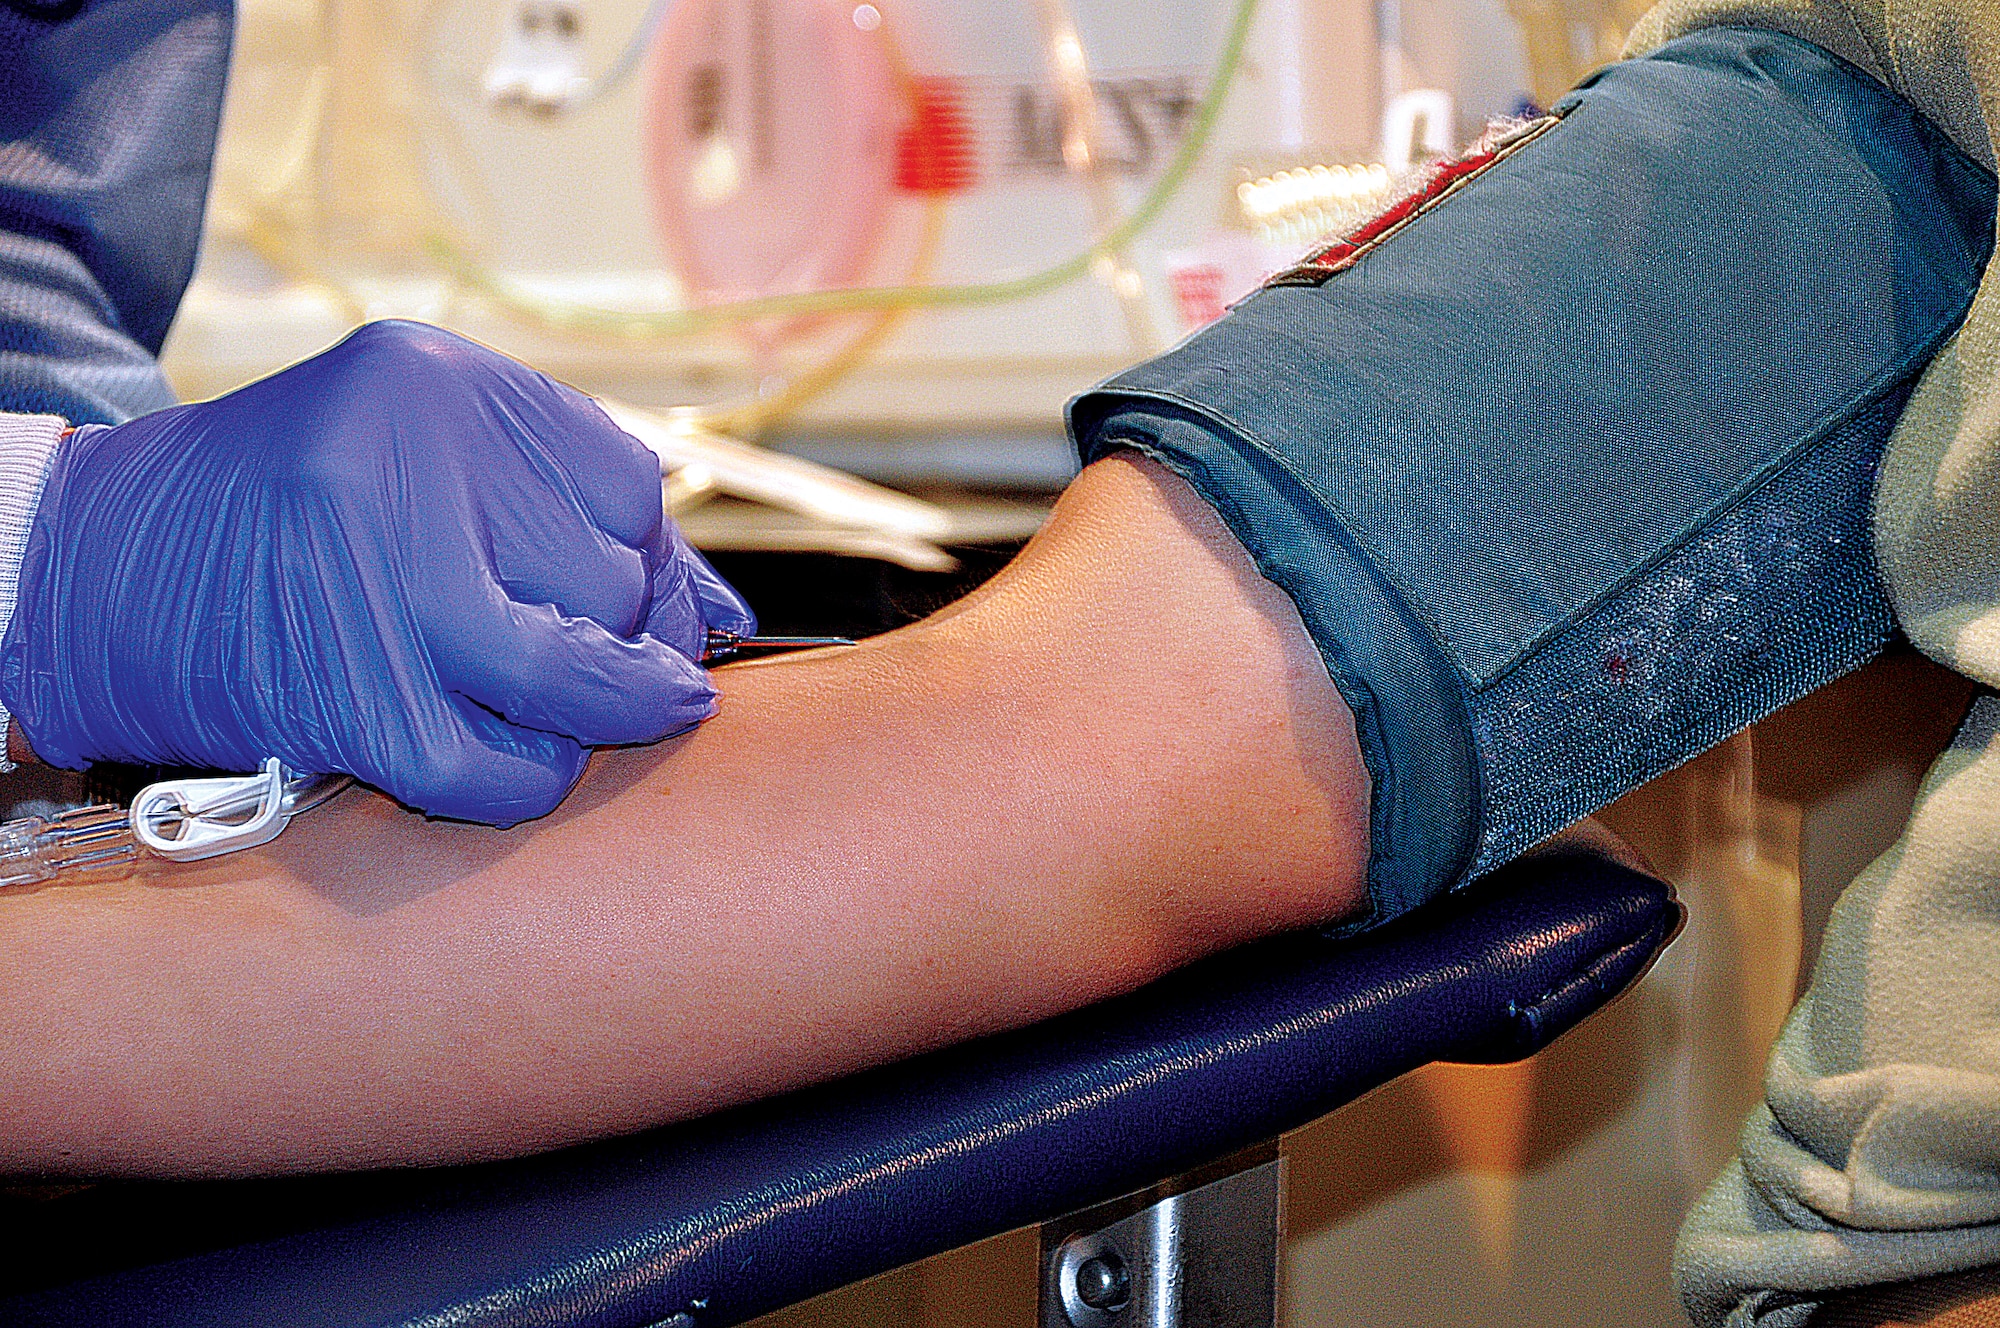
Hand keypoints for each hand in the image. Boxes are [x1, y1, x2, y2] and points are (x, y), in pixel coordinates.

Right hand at [0, 321, 752, 824]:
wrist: (83, 570)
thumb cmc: (272, 518)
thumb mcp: (411, 458)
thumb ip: (561, 509)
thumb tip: (724, 616)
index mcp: (436, 384)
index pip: (629, 485)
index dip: (651, 566)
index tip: (640, 609)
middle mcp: (410, 464)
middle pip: (613, 580)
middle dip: (623, 643)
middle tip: (591, 665)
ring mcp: (375, 578)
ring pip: (576, 677)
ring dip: (598, 719)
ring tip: (570, 719)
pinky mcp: (341, 695)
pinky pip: (495, 770)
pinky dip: (525, 783)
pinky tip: (514, 761)